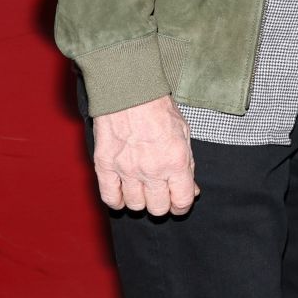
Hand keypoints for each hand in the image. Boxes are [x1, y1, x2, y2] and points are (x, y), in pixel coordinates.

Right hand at [90, 94, 198, 215]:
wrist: (129, 89)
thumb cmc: (158, 108)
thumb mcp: (184, 133)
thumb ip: (188, 165)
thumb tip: (192, 190)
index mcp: (175, 161)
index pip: (181, 202)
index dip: (181, 205)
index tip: (178, 201)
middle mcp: (152, 169)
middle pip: (158, 208)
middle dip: (162, 203)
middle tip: (160, 192)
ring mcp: (127, 169)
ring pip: (135, 205)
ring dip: (140, 200)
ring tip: (141, 187)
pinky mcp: (105, 165)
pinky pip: (110, 198)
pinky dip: (116, 200)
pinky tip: (122, 192)